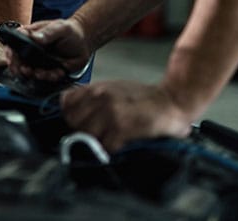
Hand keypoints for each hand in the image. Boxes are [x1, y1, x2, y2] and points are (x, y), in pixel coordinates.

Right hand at [6, 19, 91, 80]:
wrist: (84, 42)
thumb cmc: (69, 31)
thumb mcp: (60, 28)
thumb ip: (48, 32)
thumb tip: (35, 38)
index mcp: (29, 37)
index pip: (13, 44)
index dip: (10, 52)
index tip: (12, 58)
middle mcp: (31, 51)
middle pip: (18, 61)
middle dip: (20, 68)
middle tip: (27, 70)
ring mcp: (39, 62)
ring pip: (31, 72)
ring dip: (36, 75)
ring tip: (46, 73)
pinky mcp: (49, 71)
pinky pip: (46, 78)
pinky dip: (51, 77)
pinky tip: (59, 72)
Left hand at [60, 80, 193, 151]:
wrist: (171, 101)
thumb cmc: (143, 97)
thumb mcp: (114, 88)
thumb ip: (94, 97)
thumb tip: (74, 112)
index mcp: (97, 88)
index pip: (65, 101)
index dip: (70, 114)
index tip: (79, 121)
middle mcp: (100, 98)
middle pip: (72, 121)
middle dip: (81, 130)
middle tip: (95, 134)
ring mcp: (110, 113)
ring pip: (86, 135)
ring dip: (95, 141)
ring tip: (108, 140)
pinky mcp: (122, 128)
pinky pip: (104, 146)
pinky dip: (110, 149)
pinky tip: (119, 145)